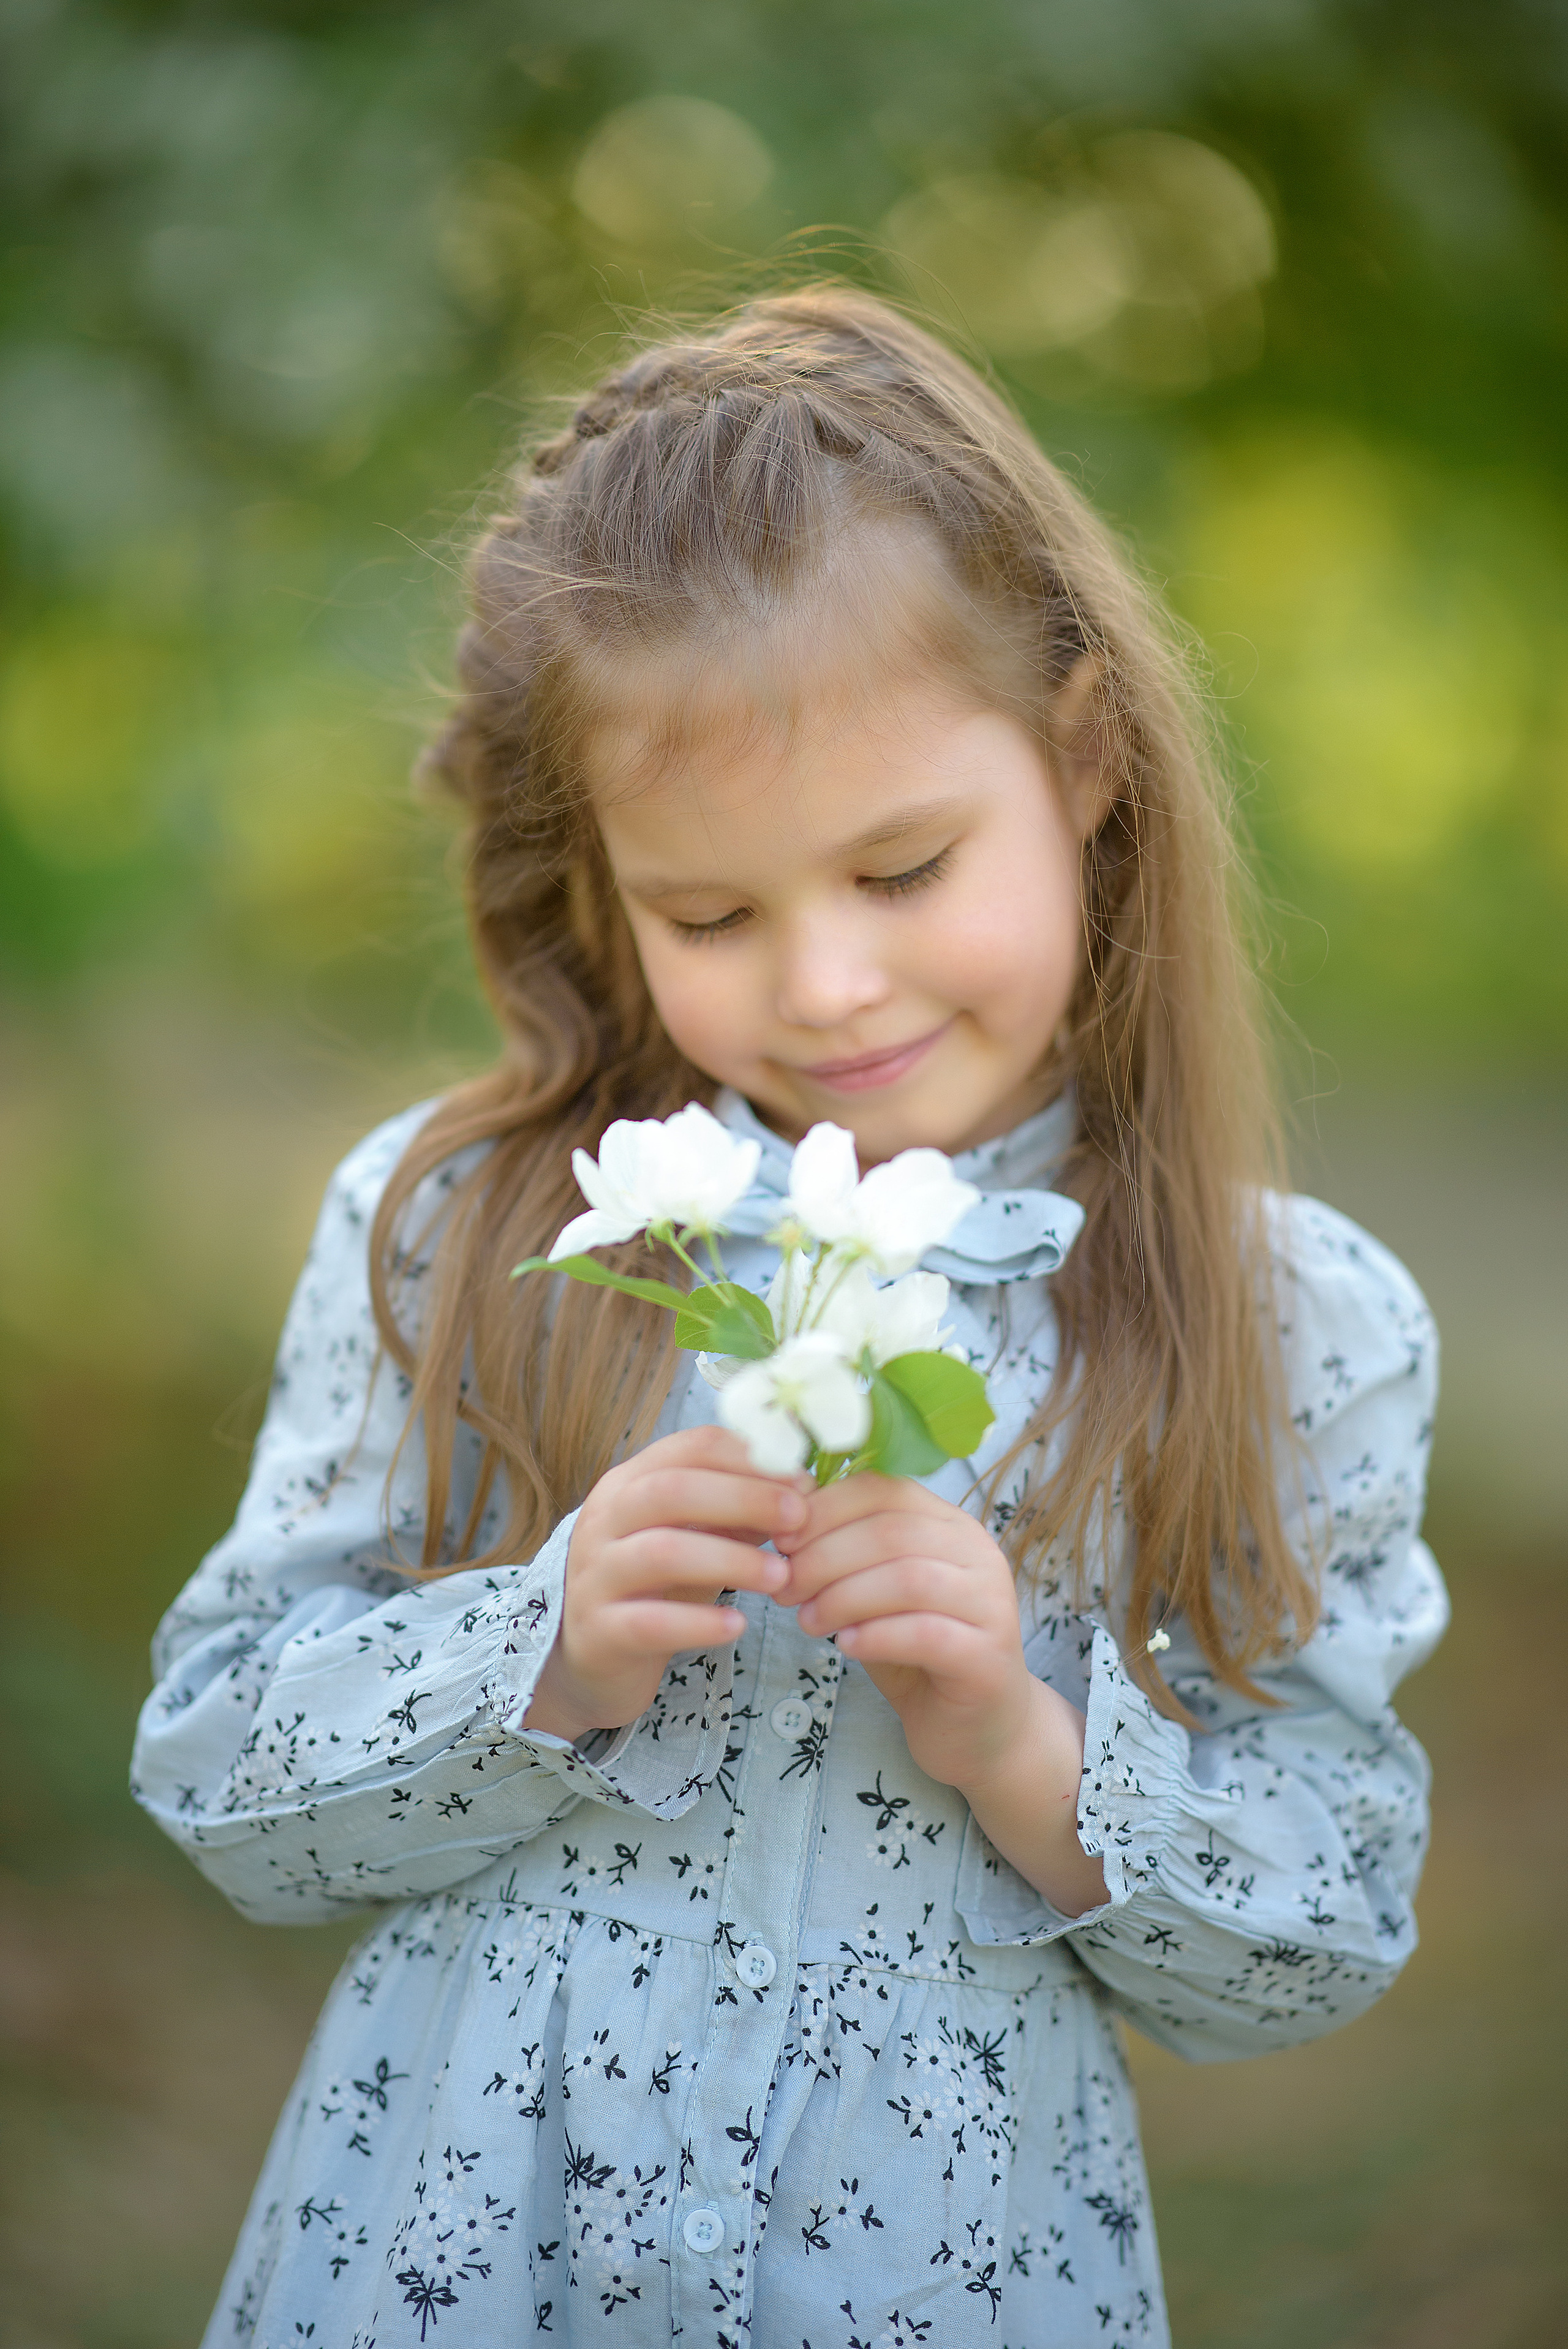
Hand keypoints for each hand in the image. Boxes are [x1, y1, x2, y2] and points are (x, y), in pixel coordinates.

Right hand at [524, 1426, 808, 1743]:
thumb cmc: (654, 1585)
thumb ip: (738, 1511)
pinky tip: (738, 1626)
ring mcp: (594, 1575)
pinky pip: (649, 1622)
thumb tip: (802, 1488)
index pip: (690, 1447)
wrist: (590, 1657)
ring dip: (730, 1560)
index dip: (750, 1459)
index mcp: (629, 1483)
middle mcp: (603, 1520)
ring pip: (661, 1552)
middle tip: (799, 1519)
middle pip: (672, 1490)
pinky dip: (699, 1623)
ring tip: (781, 1576)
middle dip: (744, 1499)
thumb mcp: (694, 1537)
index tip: (802, 1481)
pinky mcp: (598, 1632)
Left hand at [775, 1474, 1107, 1917]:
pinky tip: (845, 1647)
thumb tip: (782, 1522)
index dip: (825, 1510)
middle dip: (824, 1556)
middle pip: (892, 1531)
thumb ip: (844, 1557)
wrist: (976, 1729)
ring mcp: (991, 1604)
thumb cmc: (915, 1654)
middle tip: (783, 1587)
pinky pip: (927, 1634)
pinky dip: (876, 1635)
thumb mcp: (874, 1594)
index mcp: (950, 1525)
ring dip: (844, 1597)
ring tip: (806, 1621)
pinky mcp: (989, 1658)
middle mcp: (979, 1555)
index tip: (781, 1541)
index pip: (884, 1490)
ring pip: (909, 1579)